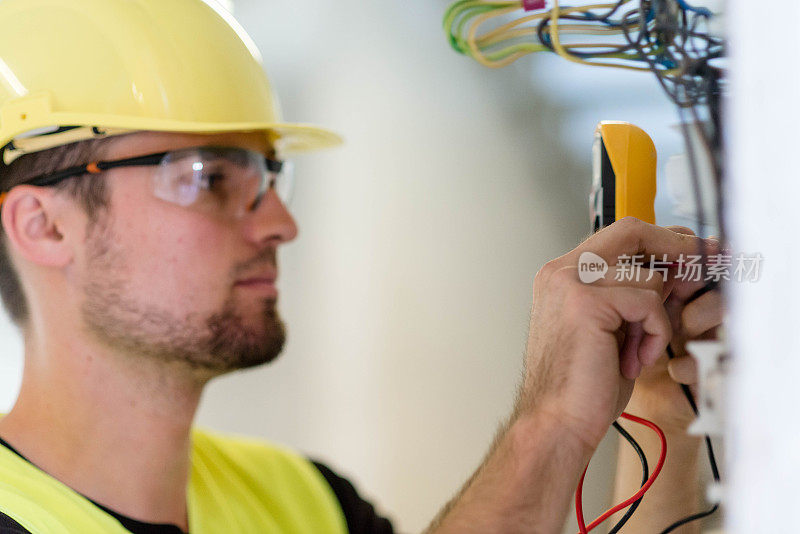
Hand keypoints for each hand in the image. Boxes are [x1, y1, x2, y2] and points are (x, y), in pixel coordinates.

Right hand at [516, 218, 711, 449]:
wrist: (556, 421)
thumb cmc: (582, 385)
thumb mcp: (612, 327)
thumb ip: (632, 295)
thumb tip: (676, 270)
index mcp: (562, 275)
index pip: (618, 235)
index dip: (660, 240)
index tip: (691, 252)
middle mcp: (560, 271)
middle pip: (632, 231)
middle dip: (674, 250)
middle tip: (700, 271)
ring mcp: (570, 282)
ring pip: (648, 275)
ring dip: (656, 318)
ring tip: (636, 350)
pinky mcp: (586, 301)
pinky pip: (648, 301)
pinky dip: (654, 333)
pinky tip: (635, 359)